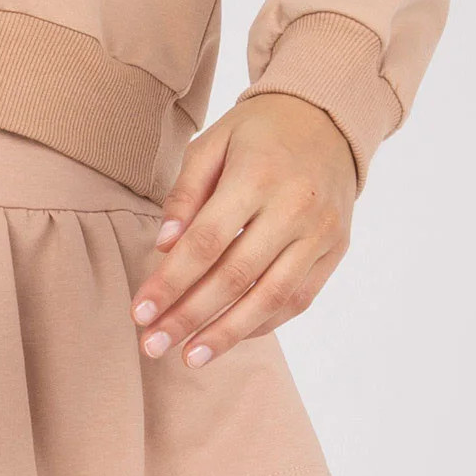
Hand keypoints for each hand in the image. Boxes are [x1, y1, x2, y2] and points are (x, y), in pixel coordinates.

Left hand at [129, 93, 356, 366]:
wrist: (328, 117)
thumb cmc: (259, 131)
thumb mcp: (214, 142)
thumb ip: (186, 193)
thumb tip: (164, 247)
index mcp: (257, 175)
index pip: (206, 242)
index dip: (171, 281)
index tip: (140, 312)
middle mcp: (294, 207)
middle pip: (235, 276)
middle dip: (189, 317)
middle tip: (153, 345)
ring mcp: (320, 232)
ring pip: (270, 297)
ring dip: (226, 334)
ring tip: (189, 358)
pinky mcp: (336, 249)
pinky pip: (298, 298)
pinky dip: (263, 323)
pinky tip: (230, 337)